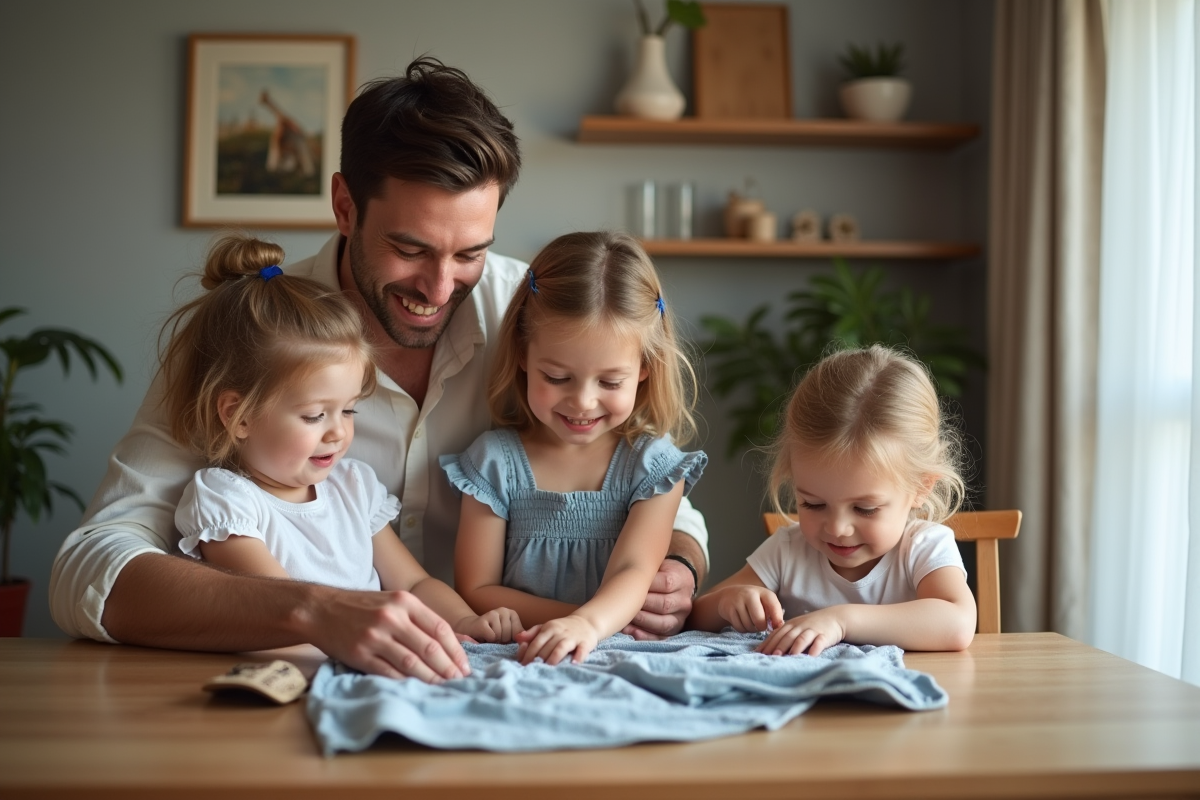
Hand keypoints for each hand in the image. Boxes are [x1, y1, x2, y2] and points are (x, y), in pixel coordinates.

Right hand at [308, 588, 471, 681]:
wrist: (320, 609)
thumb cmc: (363, 607)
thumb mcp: (395, 603)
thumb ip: (426, 620)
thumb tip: (464, 641)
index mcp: (405, 602)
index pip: (440, 629)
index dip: (456, 651)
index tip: (465, 666)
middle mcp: (392, 617)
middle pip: (429, 648)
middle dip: (448, 668)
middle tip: (460, 681)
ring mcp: (375, 636)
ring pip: (412, 663)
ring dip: (432, 679)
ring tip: (444, 688)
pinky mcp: (360, 654)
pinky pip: (389, 673)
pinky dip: (406, 683)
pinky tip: (418, 689)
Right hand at [454, 608, 522, 643]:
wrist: (470, 629)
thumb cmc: (491, 634)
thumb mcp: (508, 634)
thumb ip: (519, 636)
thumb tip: (526, 639)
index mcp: (512, 614)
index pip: (519, 634)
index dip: (510, 641)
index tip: (503, 637)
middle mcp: (503, 610)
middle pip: (509, 636)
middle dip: (502, 641)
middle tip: (494, 637)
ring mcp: (492, 614)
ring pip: (500, 637)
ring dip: (494, 641)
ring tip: (488, 636)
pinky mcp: (482, 621)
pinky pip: (492, 637)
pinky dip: (487, 641)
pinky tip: (483, 636)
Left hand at [514, 615, 599, 664]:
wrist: (586, 622)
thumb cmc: (562, 628)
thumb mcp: (547, 627)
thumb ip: (532, 633)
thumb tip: (518, 639)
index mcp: (548, 628)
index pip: (536, 642)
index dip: (528, 654)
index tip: (523, 666)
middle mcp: (560, 632)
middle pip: (547, 646)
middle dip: (538, 659)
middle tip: (532, 670)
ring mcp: (572, 637)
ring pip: (561, 647)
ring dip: (554, 658)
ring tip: (548, 668)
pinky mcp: (585, 642)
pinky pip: (581, 649)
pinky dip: (578, 657)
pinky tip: (573, 664)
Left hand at [620, 557, 695, 639]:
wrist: (677, 582)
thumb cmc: (661, 572)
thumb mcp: (658, 564)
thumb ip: (646, 568)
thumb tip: (625, 575)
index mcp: (681, 579)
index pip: (666, 583)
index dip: (646, 586)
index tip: (628, 586)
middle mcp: (684, 601)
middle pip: (664, 605)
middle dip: (641, 606)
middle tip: (623, 604)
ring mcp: (681, 618)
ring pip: (662, 623)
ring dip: (641, 622)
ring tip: (624, 619)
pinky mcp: (675, 630)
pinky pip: (661, 637)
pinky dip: (644, 636)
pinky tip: (630, 632)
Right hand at [716, 585, 783, 632]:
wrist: (729, 595)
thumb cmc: (752, 601)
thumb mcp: (764, 601)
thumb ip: (774, 612)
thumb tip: (779, 626)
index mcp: (763, 592)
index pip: (774, 606)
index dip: (777, 619)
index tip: (777, 626)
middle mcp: (749, 594)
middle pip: (759, 620)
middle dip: (762, 627)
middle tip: (761, 626)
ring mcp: (737, 602)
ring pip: (748, 625)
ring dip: (752, 629)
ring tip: (752, 623)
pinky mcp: (728, 610)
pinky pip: (739, 627)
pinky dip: (743, 629)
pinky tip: (744, 623)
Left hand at [758, 608, 847, 656]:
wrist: (834, 618)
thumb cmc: (811, 625)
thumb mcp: (796, 628)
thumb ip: (784, 636)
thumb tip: (769, 651)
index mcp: (791, 625)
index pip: (777, 634)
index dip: (768, 643)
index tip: (759, 653)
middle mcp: (800, 627)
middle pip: (788, 636)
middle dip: (779, 646)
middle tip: (772, 656)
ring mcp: (812, 630)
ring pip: (802, 638)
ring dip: (795, 647)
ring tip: (790, 656)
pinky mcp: (825, 635)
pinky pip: (819, 642)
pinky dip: (815, 648)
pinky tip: (811, 655)